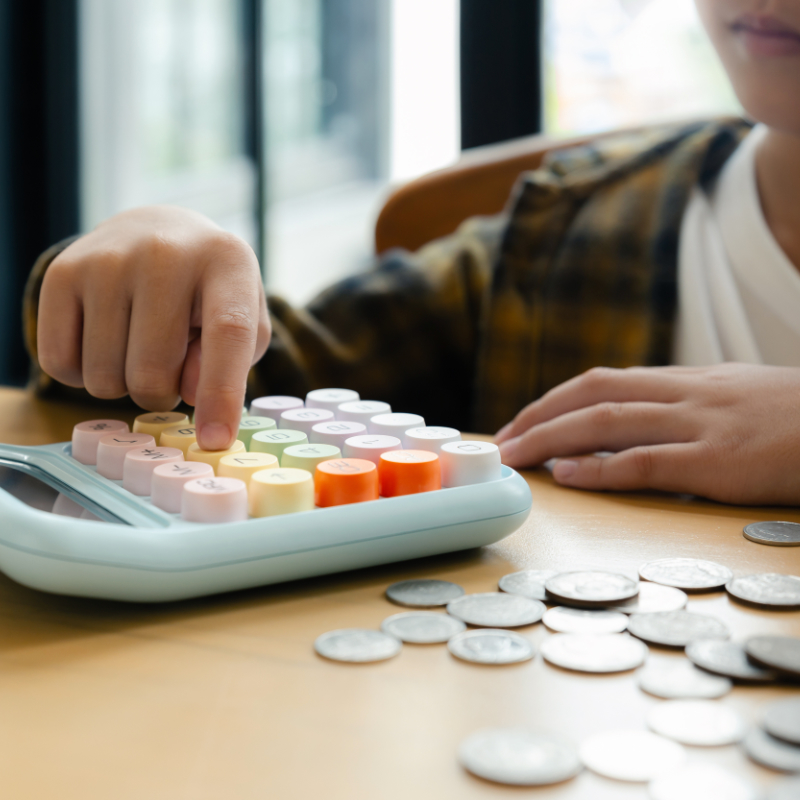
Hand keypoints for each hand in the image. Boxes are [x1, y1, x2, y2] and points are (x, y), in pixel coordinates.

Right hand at [38, 206, 269, 450]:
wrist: (156, 232)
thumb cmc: (209, 291)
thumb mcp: (245, 320)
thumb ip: (235, 362)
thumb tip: (189, 392)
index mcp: (226, 262)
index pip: (228, 334)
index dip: (222, 394)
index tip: (215, 441)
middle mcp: (164, 252)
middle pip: (152, 372)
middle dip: (161, 393)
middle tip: (169, 367)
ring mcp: (107, 259)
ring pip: (105, 377)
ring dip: (123, 385)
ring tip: (138, 347)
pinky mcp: (61, 272)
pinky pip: (61, 365)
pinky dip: (82, 374)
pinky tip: (104, 342)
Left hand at [494, 364, 799, 505]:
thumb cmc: (798, 418)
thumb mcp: (736, 395)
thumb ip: (687, 404)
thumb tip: (638, 422)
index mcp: (688, 380)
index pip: (605, 381)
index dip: (556, 399)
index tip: (525, 420)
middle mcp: (687, 394)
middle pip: (593, 394)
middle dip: (540, 415)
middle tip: (502, 439)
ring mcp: (702, 425)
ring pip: (608, 422)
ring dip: (552, 438)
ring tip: (516, 457)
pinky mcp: (721, 462)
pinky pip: (647, 461)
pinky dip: (601, 468)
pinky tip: (567, 476)